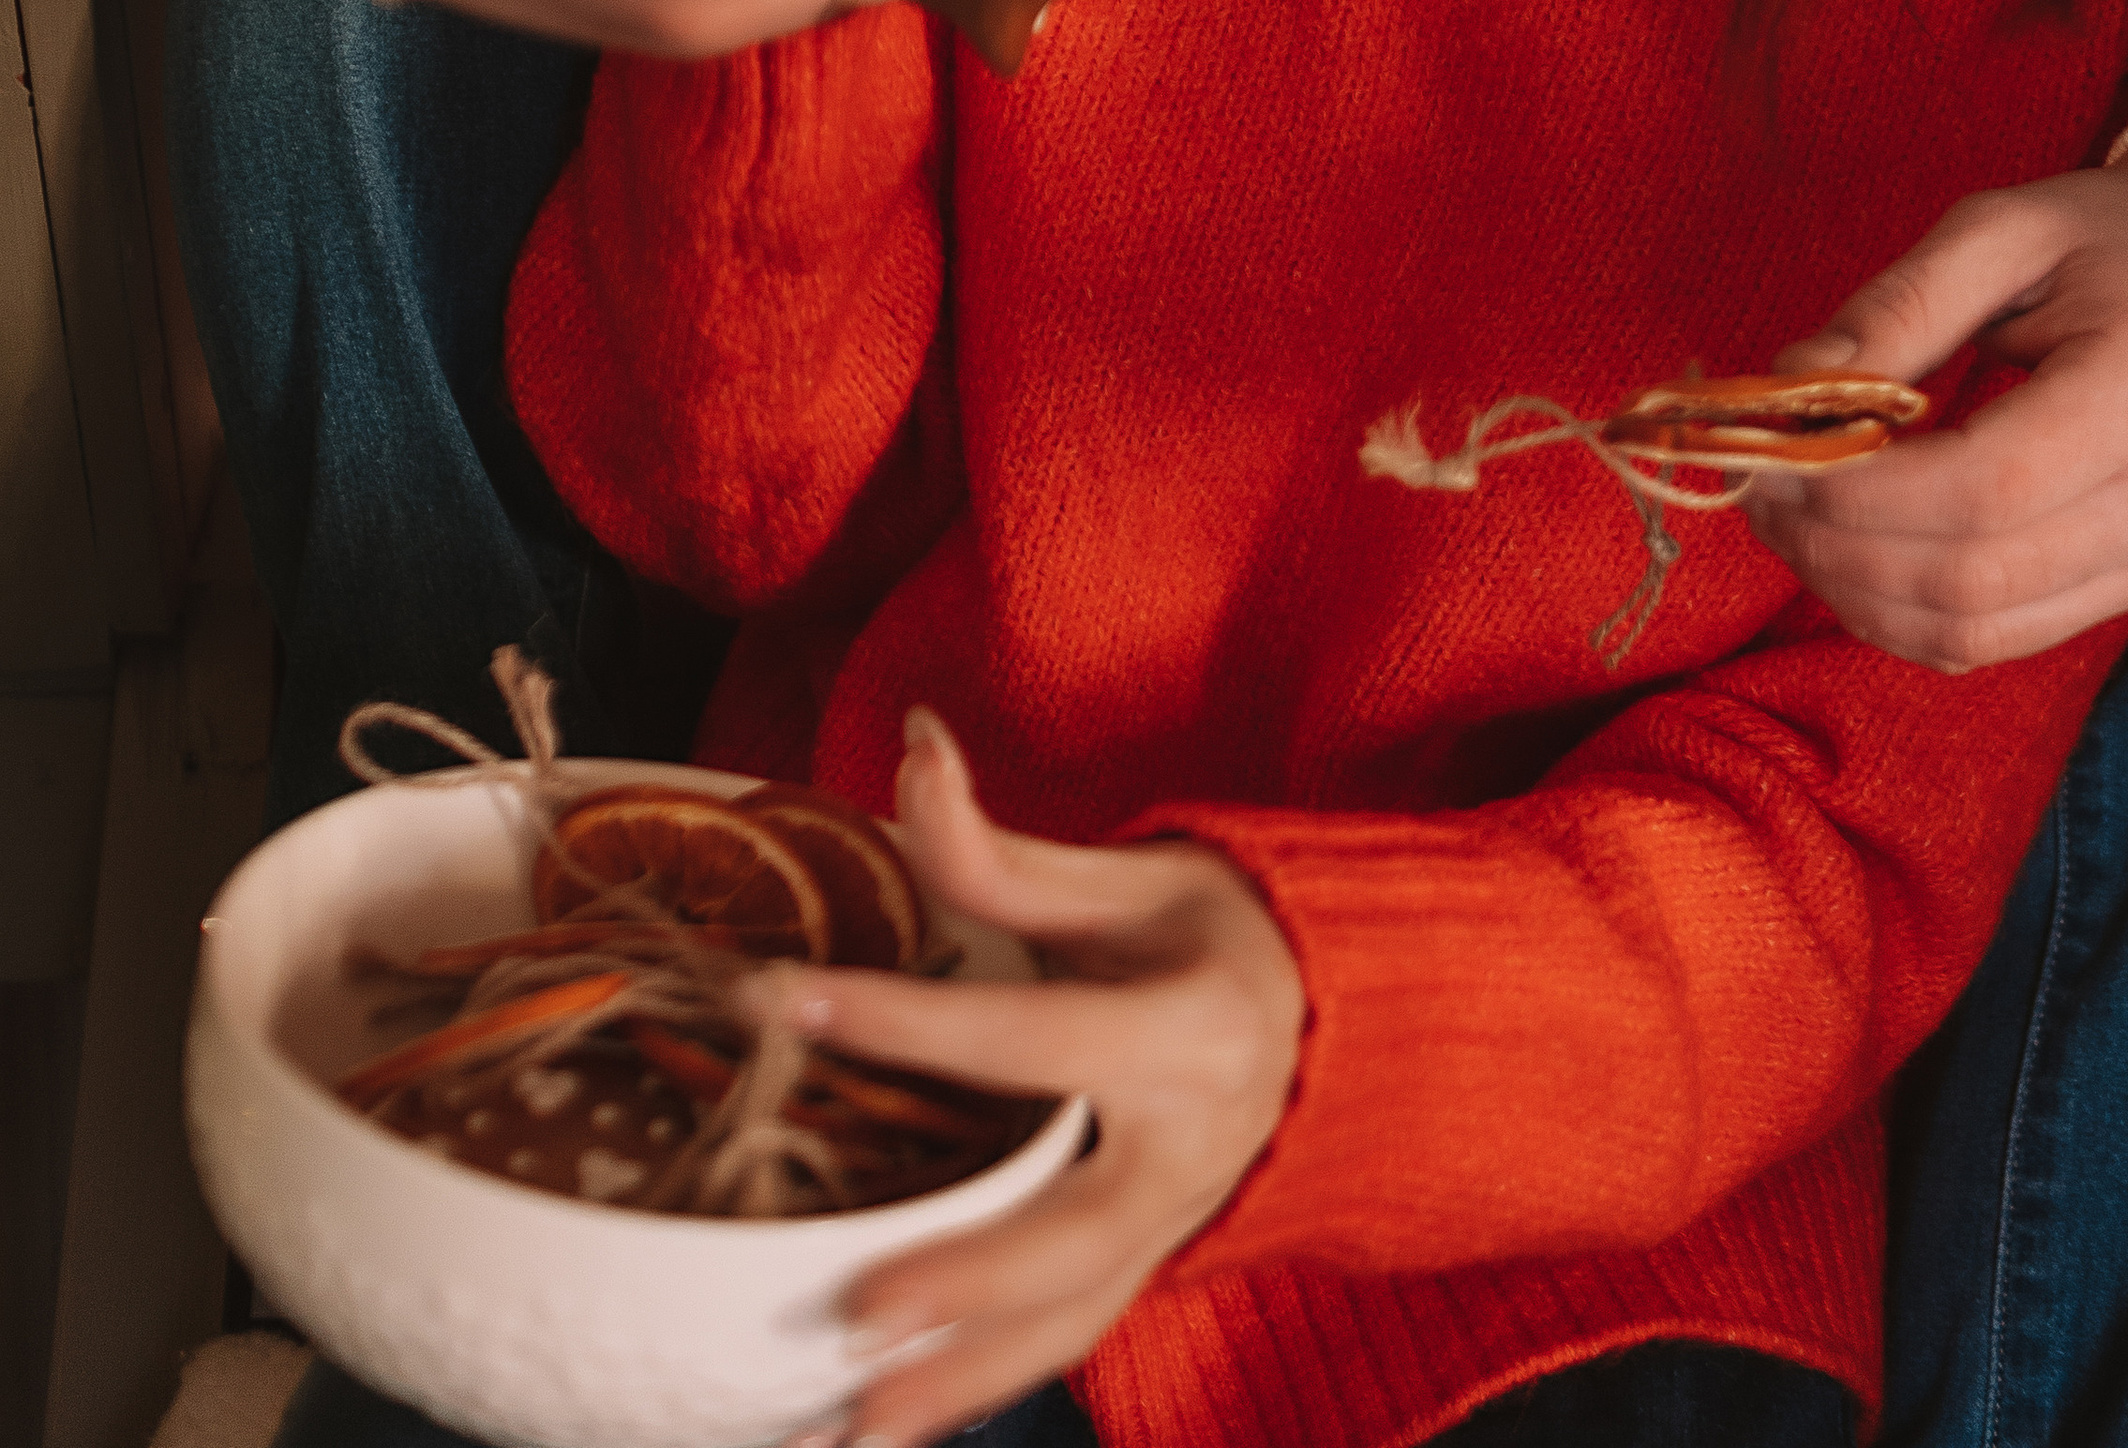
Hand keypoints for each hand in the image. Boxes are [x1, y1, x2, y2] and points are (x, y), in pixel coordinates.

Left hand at [752, 709, 1303, 1445]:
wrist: (1345, 1018)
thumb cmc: (1222, 933)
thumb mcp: (1133, 877)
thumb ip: (1007, 847)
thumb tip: (910, 747)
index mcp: (1190, 1026)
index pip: (1031, 1033)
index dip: (904, 1018)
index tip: (781, 999)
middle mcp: (1191, 1145)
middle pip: (1073, 1231)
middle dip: (966, 1279)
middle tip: (854, 1308)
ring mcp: (1178, 1224)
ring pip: (1069, 1321)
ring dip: (960, 1384)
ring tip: (850, 1428)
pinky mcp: (1155, 1267)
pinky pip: (1068, 1337)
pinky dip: (983, 1388)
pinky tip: (891, 1424)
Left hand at [1738, 138, 2127, 670]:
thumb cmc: (2104, 240)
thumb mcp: (1997, 229)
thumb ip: (1894, 308)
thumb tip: (1788, 392)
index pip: (1989, 487)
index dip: (1863, 490)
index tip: (1770, 451)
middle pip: (1973, 577)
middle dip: (1838, 544)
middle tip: (1756, 484)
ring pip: (1975, 630)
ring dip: (1854, 589)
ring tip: (1788, 515)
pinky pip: (1993, 639)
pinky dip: (1898, 610)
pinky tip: (1847, 548)